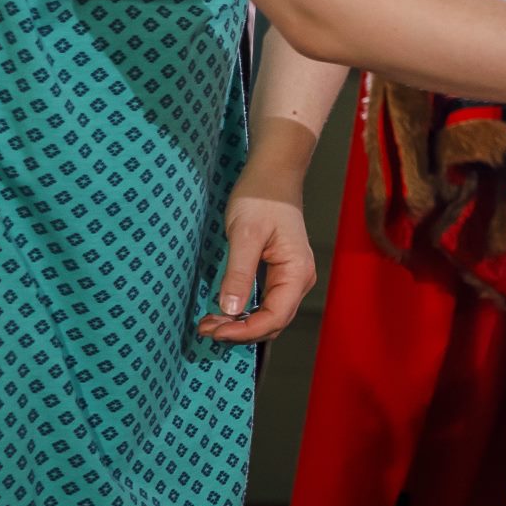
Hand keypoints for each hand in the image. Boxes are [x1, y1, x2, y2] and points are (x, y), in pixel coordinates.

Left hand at [196, 162, 317, 344]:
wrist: (272, 174)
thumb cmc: (261, 197)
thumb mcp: (244, 234)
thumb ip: (239, 273)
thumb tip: (230, 310)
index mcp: (297, 271)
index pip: (275, 317)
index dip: (245, 331)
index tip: (215, 331)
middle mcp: (299, 279)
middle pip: (274, 322)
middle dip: (240, 331)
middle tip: (206, 328)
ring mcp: (292, 277)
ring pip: (270, 316)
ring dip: (241, 325)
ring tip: (210, 323)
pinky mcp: (281, 273)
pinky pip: (267, 304)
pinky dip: (246, 313)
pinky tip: (225, 312)